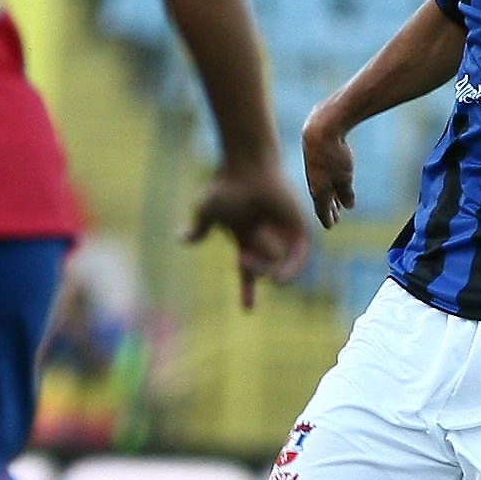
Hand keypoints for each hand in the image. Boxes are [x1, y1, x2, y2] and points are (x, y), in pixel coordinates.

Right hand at [186, 158, 313, 308]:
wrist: (249, 169)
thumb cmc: (226, 188)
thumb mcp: (206, 212)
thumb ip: (198, 229)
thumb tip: (181, 240)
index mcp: (246, 240)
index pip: (247, 273)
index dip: (247, 291)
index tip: (247, 310)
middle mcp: (267, 240)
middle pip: (260, 272)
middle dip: (251, 267)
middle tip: (243, 255)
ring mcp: (284, 235)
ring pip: (275, 266)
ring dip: (262, 256)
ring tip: (258, 234)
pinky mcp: (299, 229)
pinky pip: (299, 259)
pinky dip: (289, 271)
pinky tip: (278, 279)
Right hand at [301, 105, 357, 226]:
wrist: (321, 129)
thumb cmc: (333, 155)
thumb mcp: (345, 178)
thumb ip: (346, 193)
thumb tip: (348, 205)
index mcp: (319, 191)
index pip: (322, 211)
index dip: (327, 219)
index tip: (330, 226)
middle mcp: (314, 183)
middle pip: (322, 201)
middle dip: (329, 210)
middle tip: (335, 220)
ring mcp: (314, 170)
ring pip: (323, 188)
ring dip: (331, 197)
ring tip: (337, 204)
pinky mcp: (317, 158)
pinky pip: (323, 176)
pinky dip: (329, 183)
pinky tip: (335, 181)